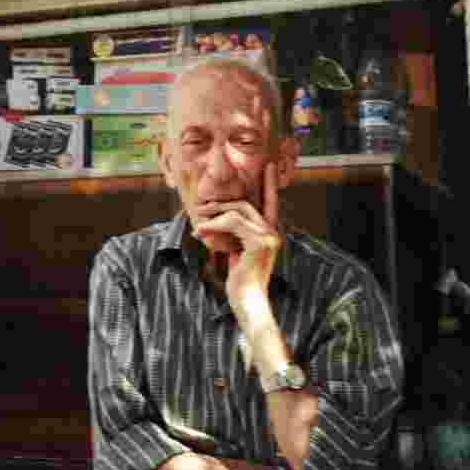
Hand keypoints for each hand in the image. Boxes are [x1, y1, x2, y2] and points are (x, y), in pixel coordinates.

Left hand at [193, 161, 282, 334]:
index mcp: (269, 235)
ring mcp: (268, 237)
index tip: (268, 166)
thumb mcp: (237, 255)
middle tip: (201, 206)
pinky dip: (214, 225)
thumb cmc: (241, 283)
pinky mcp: (258, 242)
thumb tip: (222, 226)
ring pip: (238, 211)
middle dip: (221, 203)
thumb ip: (236, 239)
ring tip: (198, 221)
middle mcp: (272, 233)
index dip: (269, 185)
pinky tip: (200, 230)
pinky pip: (232, 223)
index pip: (270, 203)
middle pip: (245, 205)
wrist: (248, 302)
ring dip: (214, 215)